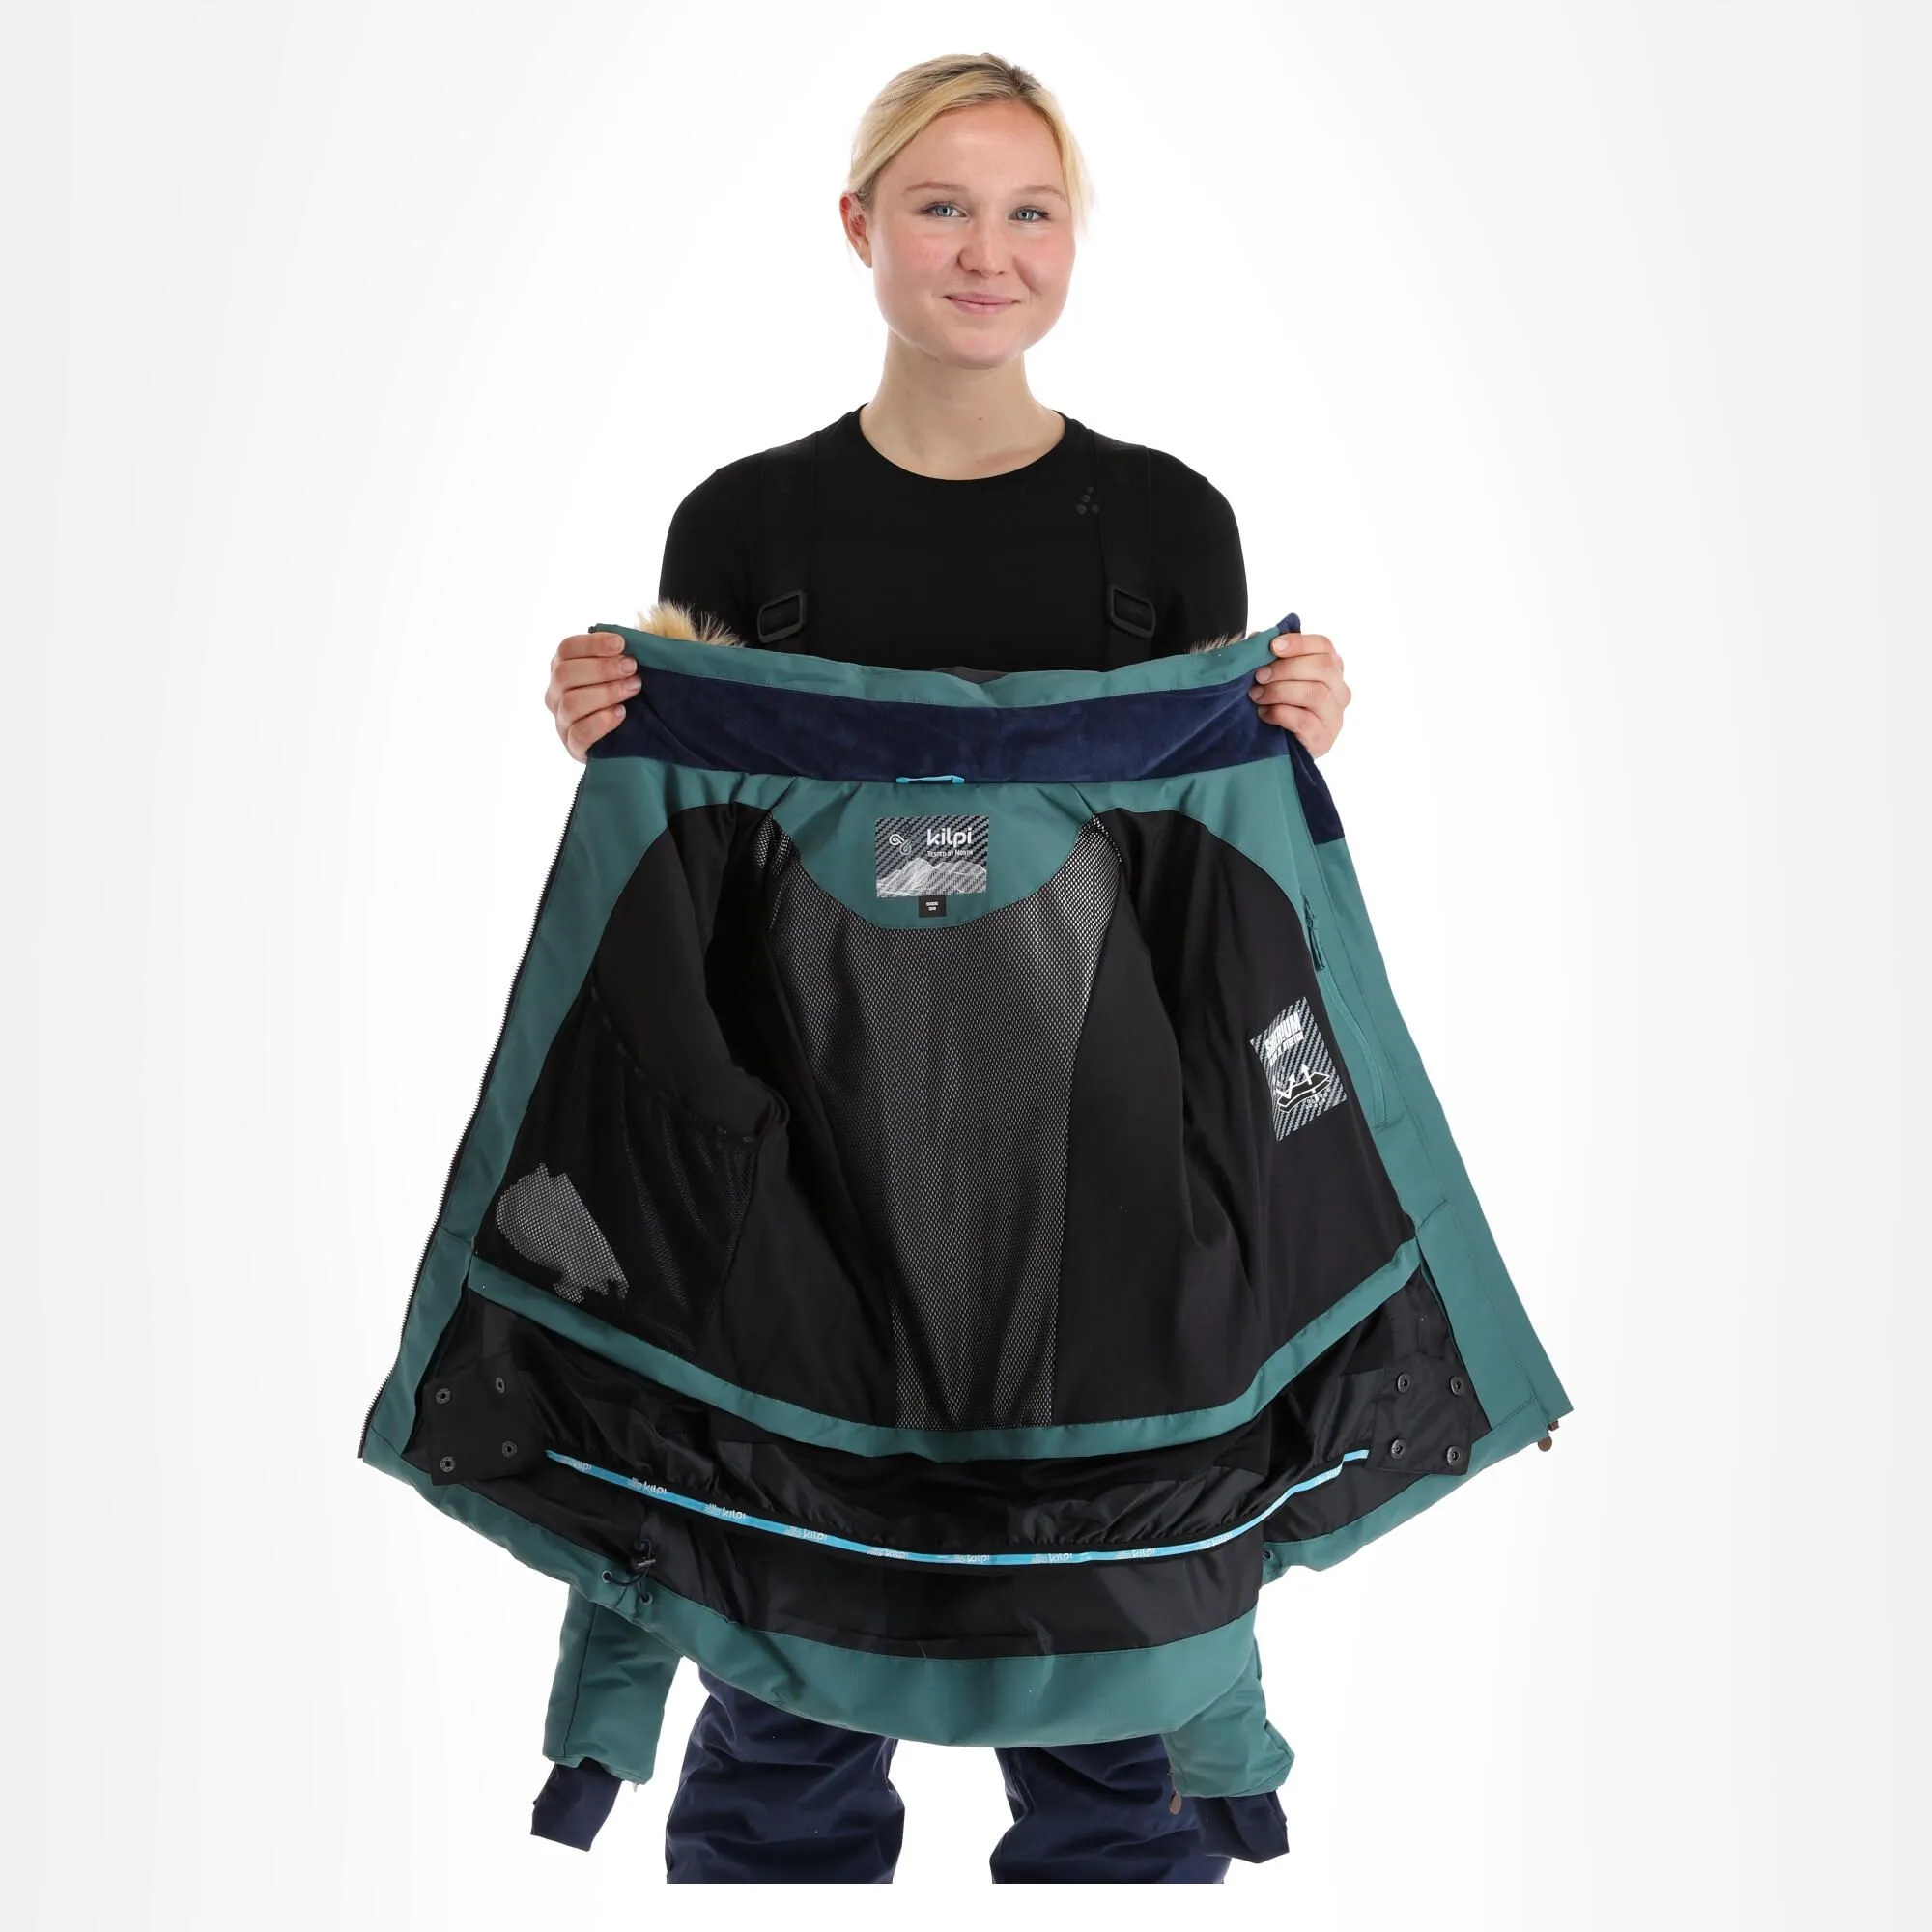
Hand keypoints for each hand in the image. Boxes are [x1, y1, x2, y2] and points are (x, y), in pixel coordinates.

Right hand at [547, 631, 640, 761]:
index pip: (566, 649)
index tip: (621, 644)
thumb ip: (621, 655)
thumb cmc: (624, 693)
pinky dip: (601, 722)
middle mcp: (555, 693)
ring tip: (633, 688)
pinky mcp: (573, 747)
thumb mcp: (621, 670)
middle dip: (602, 668)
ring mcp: (561, 721)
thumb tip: (630, 641)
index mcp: (562, 667)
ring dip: (606, 693)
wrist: (629, 737)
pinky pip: (579, 734)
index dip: (592, 644)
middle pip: (565, 674)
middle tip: (632, 668)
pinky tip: (621, 713)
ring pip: (572, 703)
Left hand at [1248, 629, 1349, 754]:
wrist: (1277, 746)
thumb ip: (1269, 656)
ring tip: (1257, 695)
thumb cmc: (1277, 703)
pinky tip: (1264, 713)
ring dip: (1280, 691)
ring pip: (1316, 694)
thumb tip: (1257, 638)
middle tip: (1259, 675)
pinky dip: (1281, 714)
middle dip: (1286, 668)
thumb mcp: (1274, 675)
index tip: (1274, 646)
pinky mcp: (1323, 740)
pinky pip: (1305, 721)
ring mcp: (1335, 717)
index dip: (1299, 643)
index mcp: (1331, 668)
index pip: (1324, 646)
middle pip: (1323, 667)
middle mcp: (1340, 691)